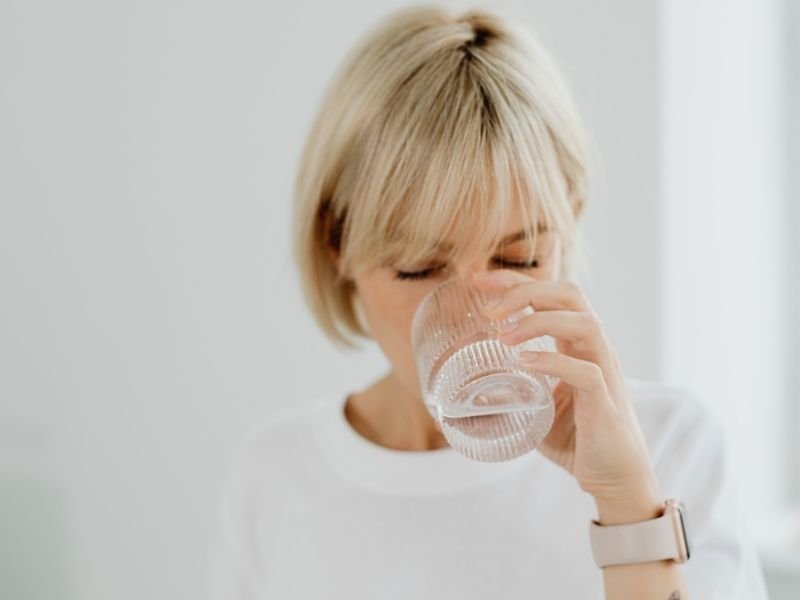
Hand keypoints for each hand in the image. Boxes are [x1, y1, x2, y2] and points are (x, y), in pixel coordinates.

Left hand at [470, 270, 663, 522]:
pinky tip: (524, 363)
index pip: (551, 296)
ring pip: (584, 324)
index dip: (516, 281)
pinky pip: (586, 371)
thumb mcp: (536, 410)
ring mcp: (604, 373)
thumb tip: (469, 394)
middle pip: (570, 295)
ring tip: (503, 336)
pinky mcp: (605, 403)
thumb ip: (511, 396)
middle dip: (526, 290)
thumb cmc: (578, 441)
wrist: (615, 480)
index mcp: (578, 345)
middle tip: (489, 307)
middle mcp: (595, 350)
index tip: (478, 280)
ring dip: (539, 322)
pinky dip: (553, 362)